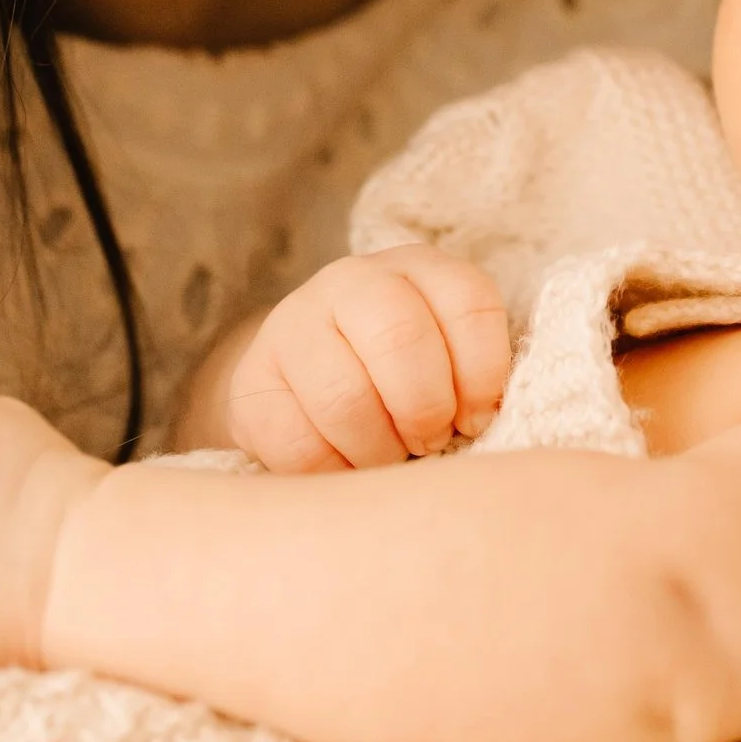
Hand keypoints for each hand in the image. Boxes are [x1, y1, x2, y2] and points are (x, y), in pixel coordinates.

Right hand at [221, 249, 511, 471]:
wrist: (312, 389)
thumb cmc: (407, 383)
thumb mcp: (452, 362)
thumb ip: (477, 381)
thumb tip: (487, 425)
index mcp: (419, 269)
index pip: (468, 302)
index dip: (483, 374)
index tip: (478, 418)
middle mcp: (352, 281)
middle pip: (400, 337)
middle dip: (426, 409)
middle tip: (431, 442)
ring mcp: (294, 326)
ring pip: (344, 397)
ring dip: (379, 449)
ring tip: (390, 457)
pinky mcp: (252, 382)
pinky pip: (296, 443)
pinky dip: (333, 472)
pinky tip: (346, 467)